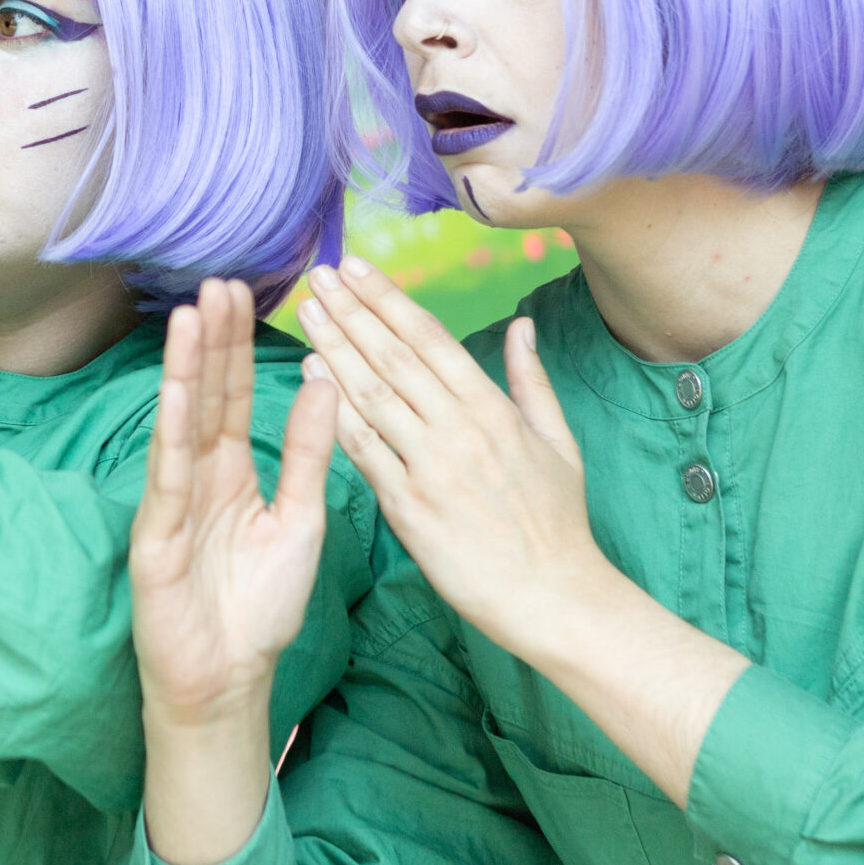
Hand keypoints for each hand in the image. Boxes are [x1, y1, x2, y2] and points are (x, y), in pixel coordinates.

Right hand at [130, 280, 339, 728]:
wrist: (228, 677)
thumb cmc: (260, 605)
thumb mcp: (300, 519)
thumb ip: (308, 453)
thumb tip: (325, 382)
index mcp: (232, 470)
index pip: (234, 394)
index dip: (239, 345)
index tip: (246, 291)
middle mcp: (197, 475)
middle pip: (206, 395)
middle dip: (212, 340)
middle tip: (218, 282)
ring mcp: (173, 501)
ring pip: (182, 424)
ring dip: (187, 370)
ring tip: (192, 317)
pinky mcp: (157, 535)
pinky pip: (169, 477)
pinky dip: (173, 434)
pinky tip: (177, 393)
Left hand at [299, 258, 606, 652]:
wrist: (553, 596)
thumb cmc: (557, 522)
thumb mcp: (557, 443)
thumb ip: (531, 381)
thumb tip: (523, 326)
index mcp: (493, 409)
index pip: (430, 338)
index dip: (388, 299)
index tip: (356, 267)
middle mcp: (459, 429)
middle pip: (393, 356)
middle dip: (351, 311)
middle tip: (317, 275)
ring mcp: (430, 467)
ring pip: (371, 394)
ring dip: (333, 348)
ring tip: (306, 312)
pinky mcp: (408, 507)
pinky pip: (362, 449)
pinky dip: (333, 409)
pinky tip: (308, 376)